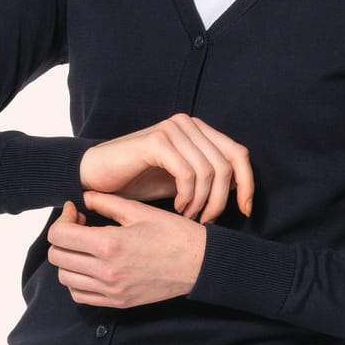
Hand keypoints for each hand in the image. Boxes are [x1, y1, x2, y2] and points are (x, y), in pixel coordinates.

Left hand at [48, 192, 207, 308]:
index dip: (62, 218)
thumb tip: (83, 197)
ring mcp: (111, 290)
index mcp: (110, 244)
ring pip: (65, 277)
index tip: (74, 211)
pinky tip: (90, 266)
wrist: (200, 264)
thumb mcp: (139, 211)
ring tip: (84, 246)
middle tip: (78, 226)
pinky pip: (80, 296)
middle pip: (57, 256)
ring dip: (68, 259)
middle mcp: (106, 271)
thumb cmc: (174, 234)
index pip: (59, 235)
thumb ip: (106, 202)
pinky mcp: (118, 302)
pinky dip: (77, 281)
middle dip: (61, 237)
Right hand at [78, 114, 253, 222]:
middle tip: (206, 220)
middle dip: (221, 200)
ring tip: (189, 216)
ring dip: (203, 202)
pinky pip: (188, 173)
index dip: (248, 184)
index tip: (245, 211)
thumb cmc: (138, 181)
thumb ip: (209, 180)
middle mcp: (188, 124)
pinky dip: (188, 196)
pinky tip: (178, 207)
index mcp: (198, 130)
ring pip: (210, 171)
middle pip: (227, 165)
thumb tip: (241, 190)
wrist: (96, 176)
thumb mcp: (181, 182)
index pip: (238, 154)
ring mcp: (173, 129)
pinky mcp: (157, 140)